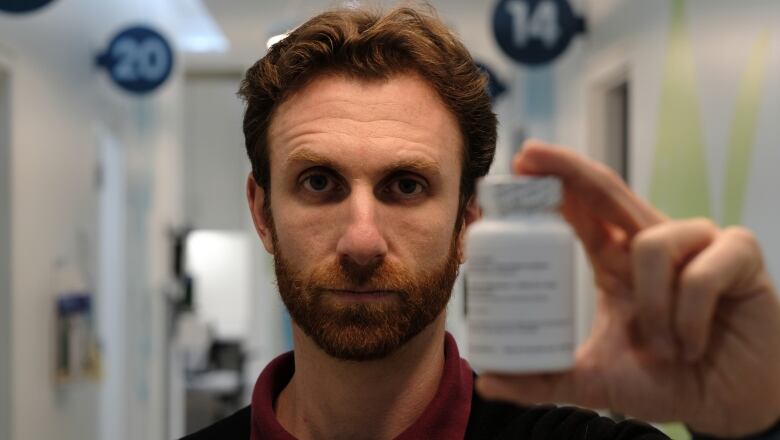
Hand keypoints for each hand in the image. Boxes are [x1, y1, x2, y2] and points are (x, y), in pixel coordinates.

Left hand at [475, 140, 779, 436]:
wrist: (727, 405)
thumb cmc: (666, 380)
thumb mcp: (596, 380)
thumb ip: (545, 380)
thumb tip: (489, 383)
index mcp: (618, 261)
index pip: (582, 212)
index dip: (554, 184)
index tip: (519, 164)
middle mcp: (653, 243)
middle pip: (608, 191)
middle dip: (568, 169)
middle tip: (528, 155)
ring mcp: (697, 243)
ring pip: (653, 244)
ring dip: (652, 306)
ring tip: (663, 346)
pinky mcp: (739, 254)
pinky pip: (700, 272)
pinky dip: (688, 317)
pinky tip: (694, 343)